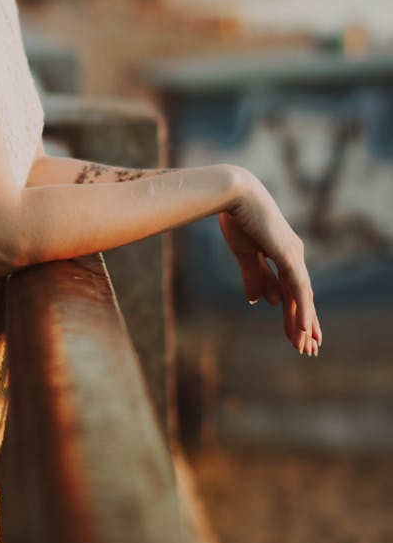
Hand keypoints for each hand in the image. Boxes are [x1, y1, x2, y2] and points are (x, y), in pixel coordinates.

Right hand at [218, 168, 321, 355]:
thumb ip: (253, 276)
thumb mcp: (245, 254)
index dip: (293, 312)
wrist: (233, 194)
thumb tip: (257, 301)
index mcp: (282, 252)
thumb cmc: (236, 217)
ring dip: (303, 324)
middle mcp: (293, 255)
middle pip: (302, 296)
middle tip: (307, 348)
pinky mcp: (289, 256)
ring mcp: (293, 255)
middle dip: (303, 323)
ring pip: (303, 297)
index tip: (292, 334)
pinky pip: (298, 290)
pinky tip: (302, 330)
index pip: (292, 289)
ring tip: (306, 347)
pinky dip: (301, 312)